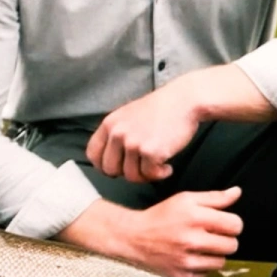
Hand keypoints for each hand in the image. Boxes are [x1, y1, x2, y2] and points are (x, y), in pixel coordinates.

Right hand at [59, 188, 243, 276]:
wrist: (133, 237)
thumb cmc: (160, 216)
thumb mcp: (185, 199)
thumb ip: (214, 197)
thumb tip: (236, 193)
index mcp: (194, 216)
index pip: (235, 225)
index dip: (232, 223)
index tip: (223, 223)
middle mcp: (191, 239)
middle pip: (232, 245)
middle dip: (225, 239)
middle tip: (212, 235)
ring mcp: (186, 260)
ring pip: (221, 262)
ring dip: (214, 254)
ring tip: (201, 247)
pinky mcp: (182, 275)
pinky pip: (207, 274)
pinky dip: (202, 266)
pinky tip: (191, 257)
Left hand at [87, 83, 201, 182]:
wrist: (184, 100)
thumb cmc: (160, 109)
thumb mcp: (127, 116)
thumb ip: (116, 134)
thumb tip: (109, 159)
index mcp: (109, 124)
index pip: (93, 154)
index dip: (103, 166)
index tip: (118, 168)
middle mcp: (118, 134)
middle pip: (110, 169)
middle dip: (126, 173)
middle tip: (141, 168)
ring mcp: (133, 143)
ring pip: (131, 176)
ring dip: (146, 175)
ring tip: (157, 166)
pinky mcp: (151, 152)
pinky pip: (150, 175)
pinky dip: (160, 174)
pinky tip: (167, 167)